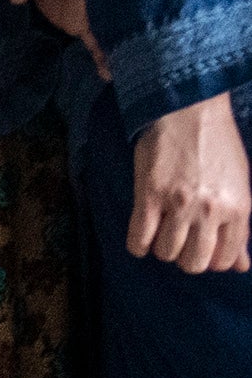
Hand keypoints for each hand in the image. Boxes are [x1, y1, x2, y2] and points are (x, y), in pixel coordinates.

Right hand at [132, 95, 249, 272]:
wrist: (189, 110)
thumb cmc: (218, 146)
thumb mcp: (239, 187)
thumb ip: (240, 228)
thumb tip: (241, 267)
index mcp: (238, 208)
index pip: (225, 259)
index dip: (211, 259)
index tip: (202, 248)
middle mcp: (210, 210)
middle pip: (194, 263)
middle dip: (185, 258)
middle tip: (181, 242)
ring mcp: (178, 204)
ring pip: (166, 252)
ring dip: (162, 248)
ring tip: (162, 233)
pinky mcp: (149, 195)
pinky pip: (139, 238)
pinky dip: (138, 245)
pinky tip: (141, 237)